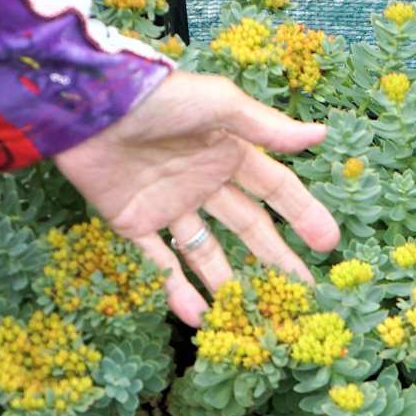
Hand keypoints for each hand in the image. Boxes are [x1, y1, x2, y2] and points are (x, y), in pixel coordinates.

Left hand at [55, 71, 339, 324]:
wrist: (87, 106)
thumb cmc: (158, 98)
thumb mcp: (219, 104)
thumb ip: (267, 127)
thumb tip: (320, 134)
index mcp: (228, 151)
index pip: (275, 190)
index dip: (302, 215)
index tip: (328, 244)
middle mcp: (203, 181)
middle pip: (248, 227)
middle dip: (275, 259)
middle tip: (302, 294)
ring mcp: (169, 205)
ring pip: (207, 251)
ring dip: (228, 282)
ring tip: (252, 316)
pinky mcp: (133, 222)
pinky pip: (159, 262)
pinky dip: (176, 290)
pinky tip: (198, 317)